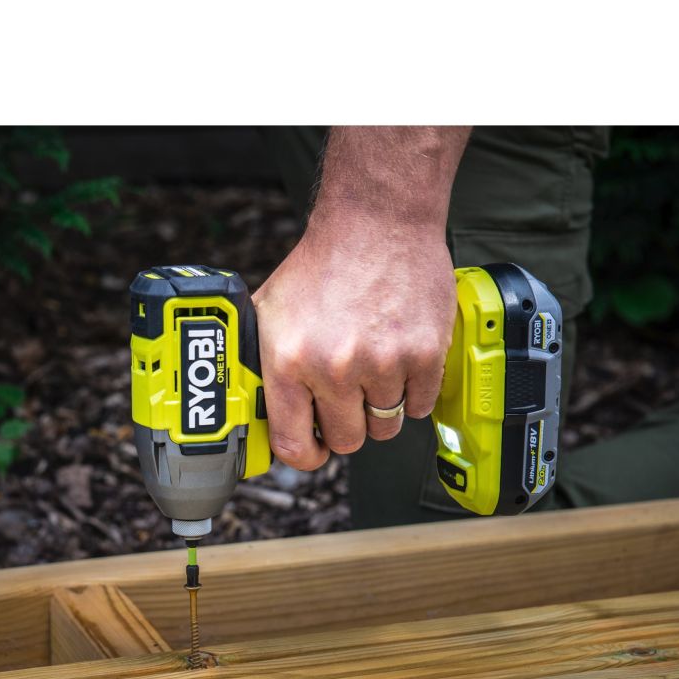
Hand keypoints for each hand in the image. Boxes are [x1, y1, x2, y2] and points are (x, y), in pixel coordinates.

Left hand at [253, 222, 456, 470]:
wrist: (376, 222)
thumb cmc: (321, 266)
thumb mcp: (268, 311)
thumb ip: (261, 361)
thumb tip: (254, 406)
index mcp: (288, 361)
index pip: (293, 445)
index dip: (305, 455)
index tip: (313, 450)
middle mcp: (333, 367)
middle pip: (346, 441)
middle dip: (346, 425)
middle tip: (348, 396)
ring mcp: (382, 363)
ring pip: (385, 427)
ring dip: (380, 407)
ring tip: (373, 369)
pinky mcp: (424, 354)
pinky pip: (420, 407)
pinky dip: (412, 391)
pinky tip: (399, 359)